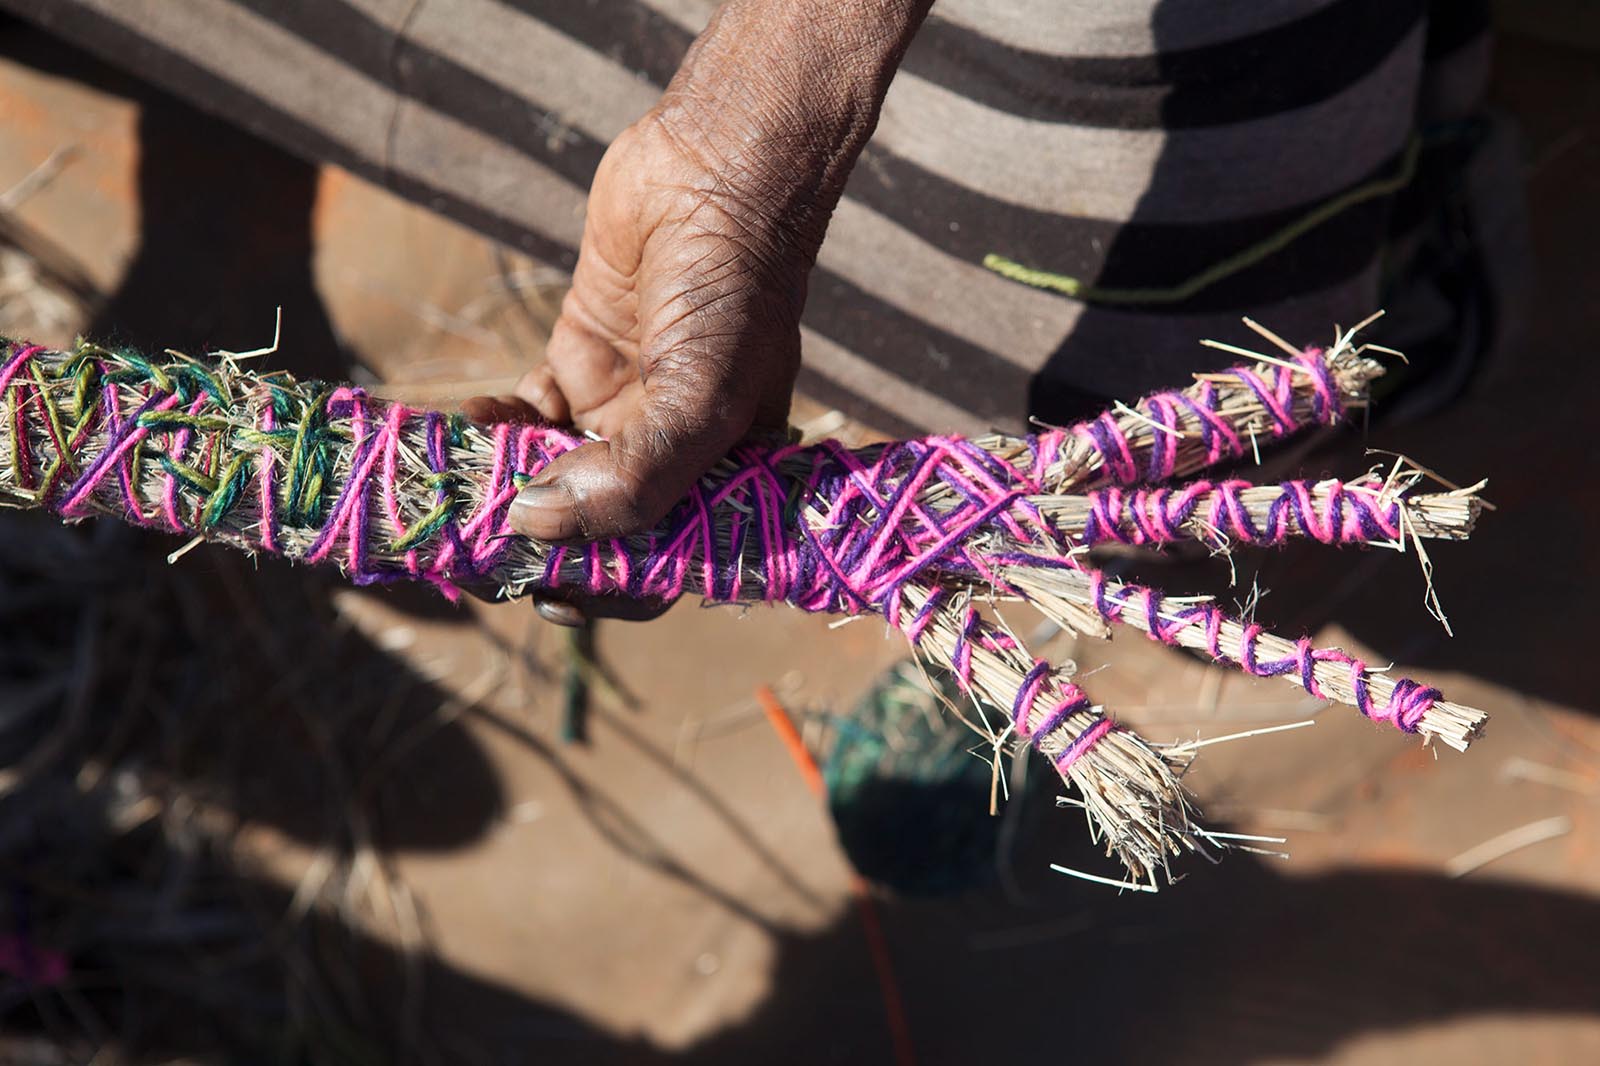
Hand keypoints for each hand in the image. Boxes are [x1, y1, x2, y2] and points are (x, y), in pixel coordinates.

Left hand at [467, 0, 930, 551]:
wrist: (717, 172)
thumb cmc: (735, 290)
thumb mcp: (701, 396)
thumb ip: (633, 476)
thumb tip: (534, 523)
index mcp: (722, 484)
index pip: (658, 566)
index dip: (603, 590)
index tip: (543, 596)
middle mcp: (670, 457)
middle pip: (594, 529)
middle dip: (535, 544)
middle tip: (474, 552)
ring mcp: (621, 410)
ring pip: (550, 474)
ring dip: (501, 486)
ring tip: (455, 493)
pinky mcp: (578, 360)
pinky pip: (526, 415)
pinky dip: (493, 424)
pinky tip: (466, 420)